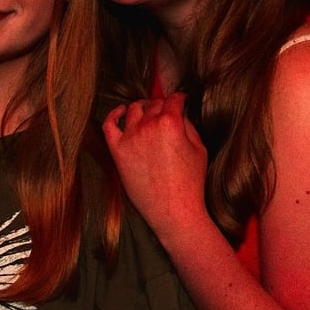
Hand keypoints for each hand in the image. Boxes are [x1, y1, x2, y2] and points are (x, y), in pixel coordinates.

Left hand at [103, 94, 209, 235]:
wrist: (173, 210)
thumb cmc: (190, 183)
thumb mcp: (199, 149)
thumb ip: (189, 126)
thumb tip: (180, 114)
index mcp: (171, 123)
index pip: (174, 100)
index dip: (180, 99)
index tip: (181, 101)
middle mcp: (149, 126)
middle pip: (154, 104)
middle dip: (163, 105)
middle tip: (168, 111)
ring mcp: (130, 137)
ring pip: (134, 109)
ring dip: (143, 107)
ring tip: (148, 111)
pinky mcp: (118, 151)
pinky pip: (110, 124)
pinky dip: (115, 114)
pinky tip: (122, 112)